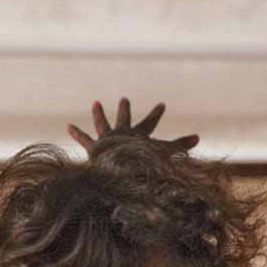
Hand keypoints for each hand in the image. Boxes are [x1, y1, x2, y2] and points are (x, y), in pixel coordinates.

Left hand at [67, 98, 198, 157]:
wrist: (119, 168)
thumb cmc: (142, 161)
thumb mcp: (163, 153)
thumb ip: (180, 146)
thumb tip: (198, 138)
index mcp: (138, 134)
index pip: (150, 121)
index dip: (155, 113)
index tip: (161, 104)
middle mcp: (121, 133)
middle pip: (124, 118)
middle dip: (124, 109)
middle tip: (124, 98)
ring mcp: (107, 139)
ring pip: (102, 123)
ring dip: (99, 113)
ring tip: (96, 103)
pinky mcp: (94, 148)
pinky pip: (84, 138)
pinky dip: (76, 132)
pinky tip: (68, 126)